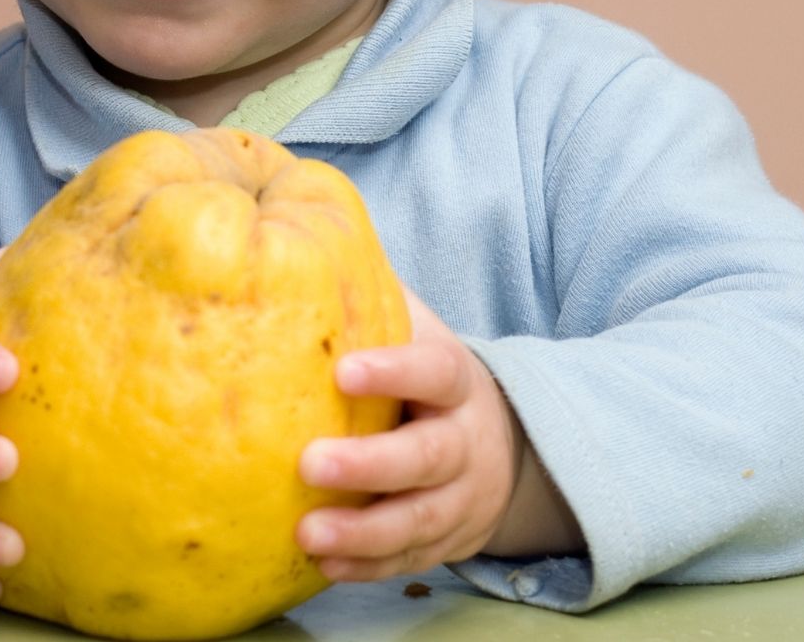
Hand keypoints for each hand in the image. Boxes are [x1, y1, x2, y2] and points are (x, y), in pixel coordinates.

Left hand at [294, 290, 520, 580]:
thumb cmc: (426, 375)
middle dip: (371, 464)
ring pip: (420, 518)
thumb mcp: (416, 329)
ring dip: (365, 532)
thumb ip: (369, 291)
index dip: (393, 372)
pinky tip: (325, 565)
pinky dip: (369, 566)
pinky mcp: (444, 541)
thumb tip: (303, 236)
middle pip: (427, 456)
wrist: (500, 444)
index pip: (432, 372)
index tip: (343, 371)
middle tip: (309, 463)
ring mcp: (459, 497)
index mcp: (455, 381)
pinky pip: (410, 559)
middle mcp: (464, 440)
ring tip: (309, 534)